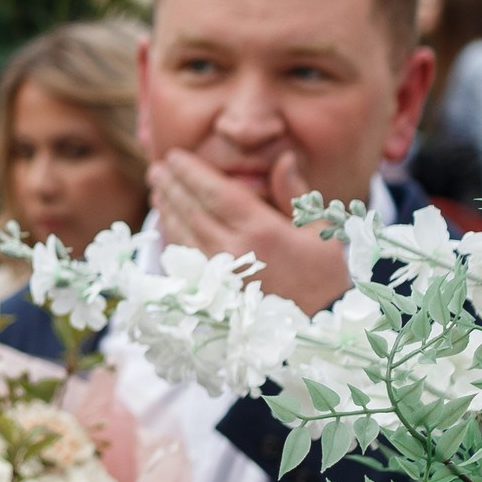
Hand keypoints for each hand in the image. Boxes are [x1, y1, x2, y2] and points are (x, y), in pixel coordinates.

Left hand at [149, 151, 350, 313]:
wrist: (318, 325)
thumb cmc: (323, 273)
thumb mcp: (318, 229)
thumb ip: (293, 192)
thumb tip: (282, 158)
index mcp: (261, 230)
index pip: (215, 193)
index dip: (192, 173)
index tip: (175, 156)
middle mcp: (234, 250)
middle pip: (192, 211)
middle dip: (172, 186)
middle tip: (157, 168)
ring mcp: (218, 273)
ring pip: (182, 234)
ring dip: (167, 210)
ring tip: (158, 190)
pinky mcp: (211, 292)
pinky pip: (183, 258)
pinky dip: (171, 237)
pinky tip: (166, 223)